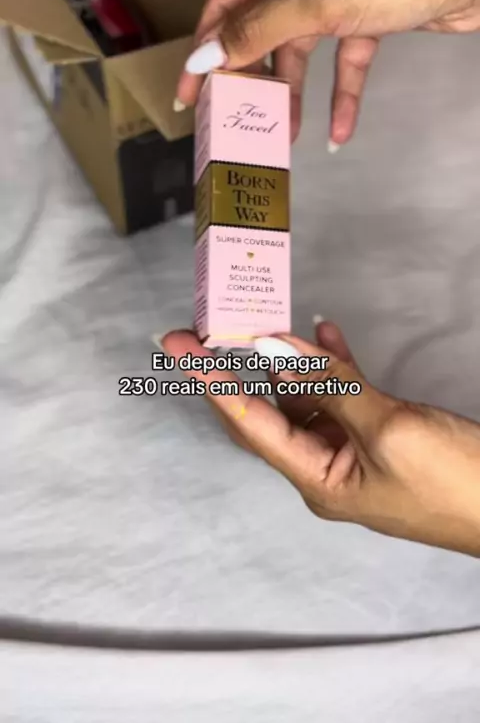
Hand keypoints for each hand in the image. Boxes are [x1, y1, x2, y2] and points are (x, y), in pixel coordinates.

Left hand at [163, 321, 479, 556]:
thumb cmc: (449, 479)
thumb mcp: (387, 429)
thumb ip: (330, 386)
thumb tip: (273, 349)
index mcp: (314, 479)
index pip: (248, 422)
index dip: (210, 380)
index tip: (176, 346)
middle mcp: (320, 468)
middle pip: (265, 411)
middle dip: (234, 369)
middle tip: (203, 329)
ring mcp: (348, 452)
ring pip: (303, 397)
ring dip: (287, 359)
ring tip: (261, 319)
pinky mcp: (376, 437)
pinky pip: (342, 396)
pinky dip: (332, 365)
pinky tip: (324, 332)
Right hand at [176, 0, 479, 146]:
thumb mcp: (317, 0)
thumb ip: (258, 30)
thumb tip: (205, 54)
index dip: (206, 46)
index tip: (190, 91)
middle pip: (264, 26)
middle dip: (252, 75)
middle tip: (235, 118)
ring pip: (304, 47)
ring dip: (295, 92)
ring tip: (284, 135)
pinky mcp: (371, 12)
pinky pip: (346, 58)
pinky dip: (342, 93)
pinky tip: (339, 134)